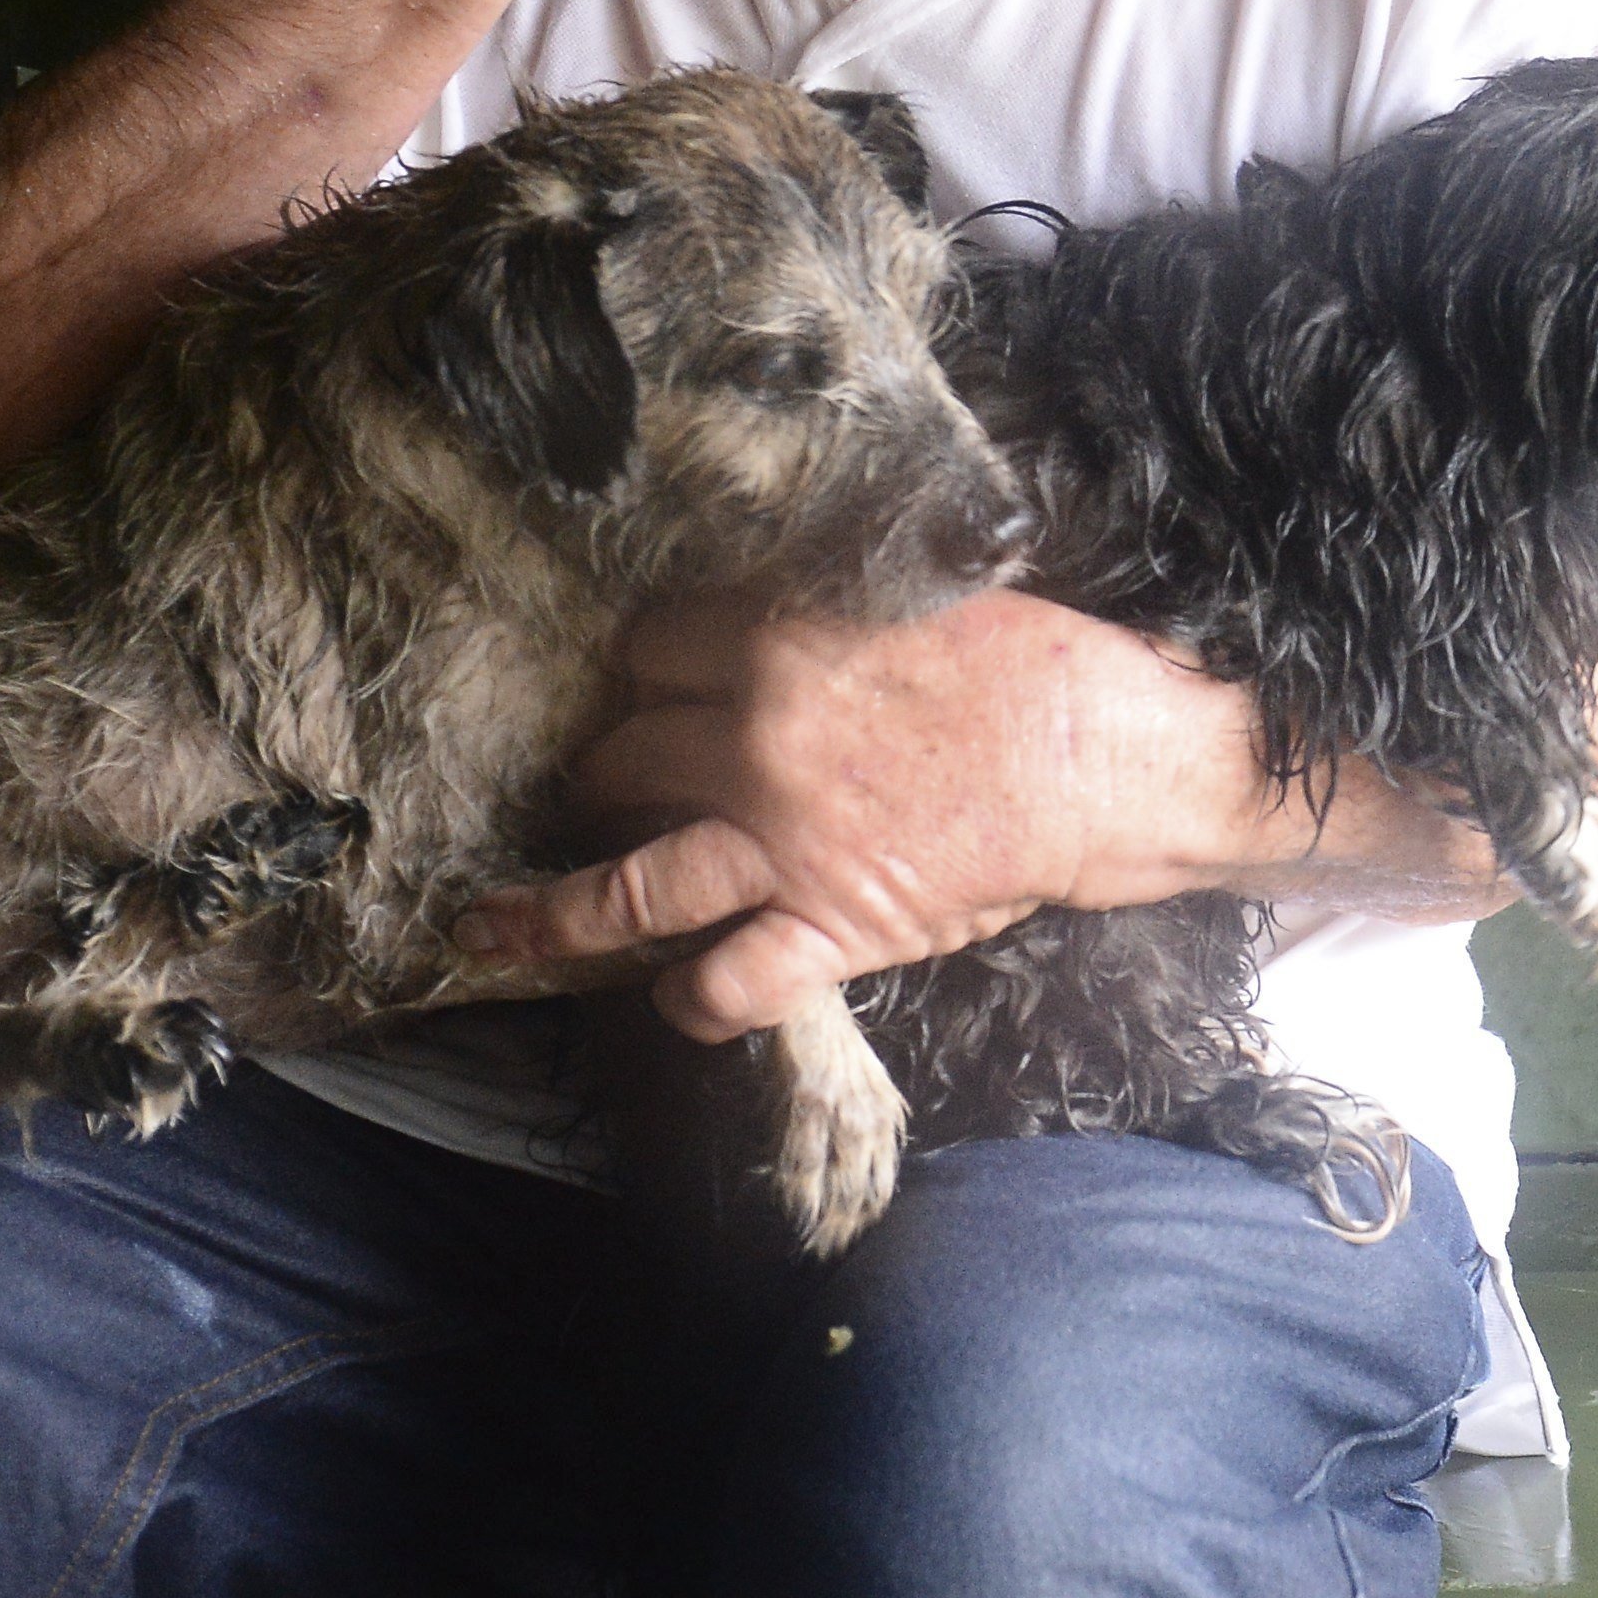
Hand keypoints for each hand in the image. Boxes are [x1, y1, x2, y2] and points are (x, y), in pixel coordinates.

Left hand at [461, 593, 1259, 1039]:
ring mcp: (780, 846)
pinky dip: (690, 1002)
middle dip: (599, 770)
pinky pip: (727, 983)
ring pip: (627, 888)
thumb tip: (782, 615)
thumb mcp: (919, 594)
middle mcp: (753, 744)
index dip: (640, 667)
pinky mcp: (827, 927)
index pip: (653, 648)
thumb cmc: (1034, 664)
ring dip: (552, 912)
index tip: (637, 680)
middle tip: (590, 784)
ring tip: (495, 927)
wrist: (1102, 758)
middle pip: (624, 755)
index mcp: (776, 644)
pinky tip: (673, 1002)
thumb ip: (829, 611)